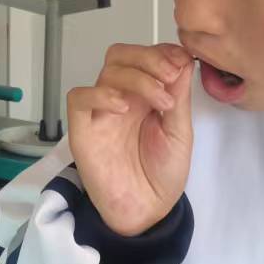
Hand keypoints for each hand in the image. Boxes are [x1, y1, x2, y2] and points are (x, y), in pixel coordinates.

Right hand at [67, 43, 194, 236]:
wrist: (147, 212)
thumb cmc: (163, 175)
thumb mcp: (180, 132)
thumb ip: (179, 96)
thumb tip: (183, 59)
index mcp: (145, 96)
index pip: (146, 56)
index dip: (162, 52)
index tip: (181, 62)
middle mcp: (122, 99)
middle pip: (121, 56)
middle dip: (148, 58)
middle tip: (169, 77)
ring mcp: (101, 112)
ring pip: (107, 72)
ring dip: (137, 77)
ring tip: (160, 101)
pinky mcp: (83, 129)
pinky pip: (80, 98)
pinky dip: (101, 95)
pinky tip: (124, 109)